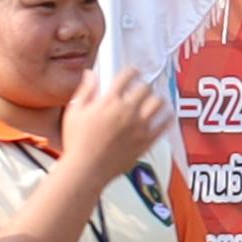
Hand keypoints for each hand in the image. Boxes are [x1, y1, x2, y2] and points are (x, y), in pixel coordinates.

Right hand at [59, 66, 175, 188]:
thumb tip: (90, 75)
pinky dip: (167, 118)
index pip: (127, 76)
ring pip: (159, 103)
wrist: (86, 170)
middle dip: (143, 85)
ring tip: (154, 100)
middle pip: (146, 88)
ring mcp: (139, 127)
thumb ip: (85, 91)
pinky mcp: (146, 142)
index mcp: (109, 101)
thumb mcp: (74, 112)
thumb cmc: (77, 144)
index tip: (132, 73)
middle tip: (141, 88)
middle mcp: (127, 111)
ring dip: (157, 99)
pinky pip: (164, 126)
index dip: (131, 72)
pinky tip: (165, 116)